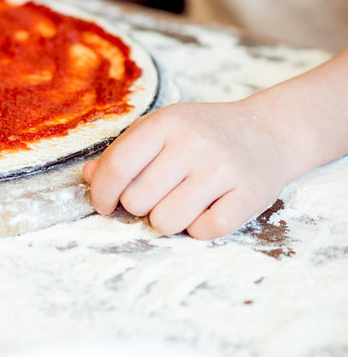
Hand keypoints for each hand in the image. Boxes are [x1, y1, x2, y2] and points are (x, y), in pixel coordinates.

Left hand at [82, 100, 297, 239]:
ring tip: (182, 201)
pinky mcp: (250, 195)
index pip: (117, 167)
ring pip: (166, 222)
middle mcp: (195, 144)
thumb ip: (123, 152)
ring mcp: (224, 170)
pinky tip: (207, 208)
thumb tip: (88, 176)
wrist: (269, 132)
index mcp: (167, 123)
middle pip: (137, 200)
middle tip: (158, 194)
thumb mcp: (161, 130)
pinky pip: (203, 232)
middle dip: (139, 205)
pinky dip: (199, 228)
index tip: (103, 204)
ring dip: (167, 220)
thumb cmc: (203, 133)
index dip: (101, 193)